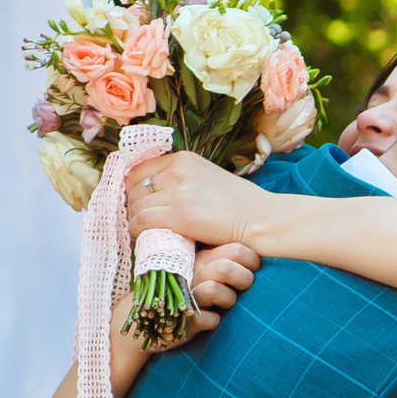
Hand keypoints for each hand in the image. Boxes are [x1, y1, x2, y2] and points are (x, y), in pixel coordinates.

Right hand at [103, 242, 259, 397]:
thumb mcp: (198, 267)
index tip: (250, 267)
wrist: (143, 317)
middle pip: (228, 268)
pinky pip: (212, 320)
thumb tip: (258, 252)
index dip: (251, 259)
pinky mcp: (185, 321)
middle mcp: (192, 272)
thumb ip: (222, 257)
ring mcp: (186, 295)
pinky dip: (212, 321)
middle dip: (243, 279)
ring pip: (223, 294)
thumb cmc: (179, 289)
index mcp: (199, 257)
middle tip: (238, 286)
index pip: (237, 249)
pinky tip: (202, 319)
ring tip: (219, 303)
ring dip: (228, 300)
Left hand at [127, 152, 268, 250]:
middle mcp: (177, 170)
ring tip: (148, 232)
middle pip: (135, 188)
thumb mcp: (209, 178)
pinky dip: (139, 232)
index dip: (135, 190)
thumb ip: (184, 178)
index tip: (141, 204)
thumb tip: (157, 192)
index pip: (139, 171)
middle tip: (144, 222)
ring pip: (136, 206)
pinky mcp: (179, 214)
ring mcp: (177, 191)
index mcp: (184, 159)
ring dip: (137, 222)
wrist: (262, 219)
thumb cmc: (241, 205)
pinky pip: (141, 221)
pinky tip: (149, 238)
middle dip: (135, 206)